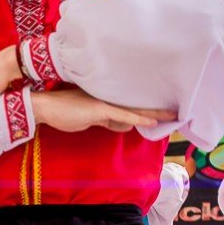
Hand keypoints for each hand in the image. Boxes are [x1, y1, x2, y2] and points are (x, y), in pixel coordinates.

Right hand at [30, 89, 165, 135]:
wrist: (46, 107)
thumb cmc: (64, 111)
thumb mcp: (90, 118)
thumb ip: (108, 121)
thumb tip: (125, 125)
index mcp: (107, 100)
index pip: (132, 105)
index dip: (148, 108)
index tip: (163, 110)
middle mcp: (109, 99)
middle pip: (139, 104)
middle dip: (158, 108)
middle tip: (177, 110)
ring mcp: (105, 103)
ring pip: (135, 109)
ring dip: (155, 113)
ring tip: (172, 114)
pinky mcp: (101, 109)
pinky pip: (124, 116)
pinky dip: (139, 119)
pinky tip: (153, 121)